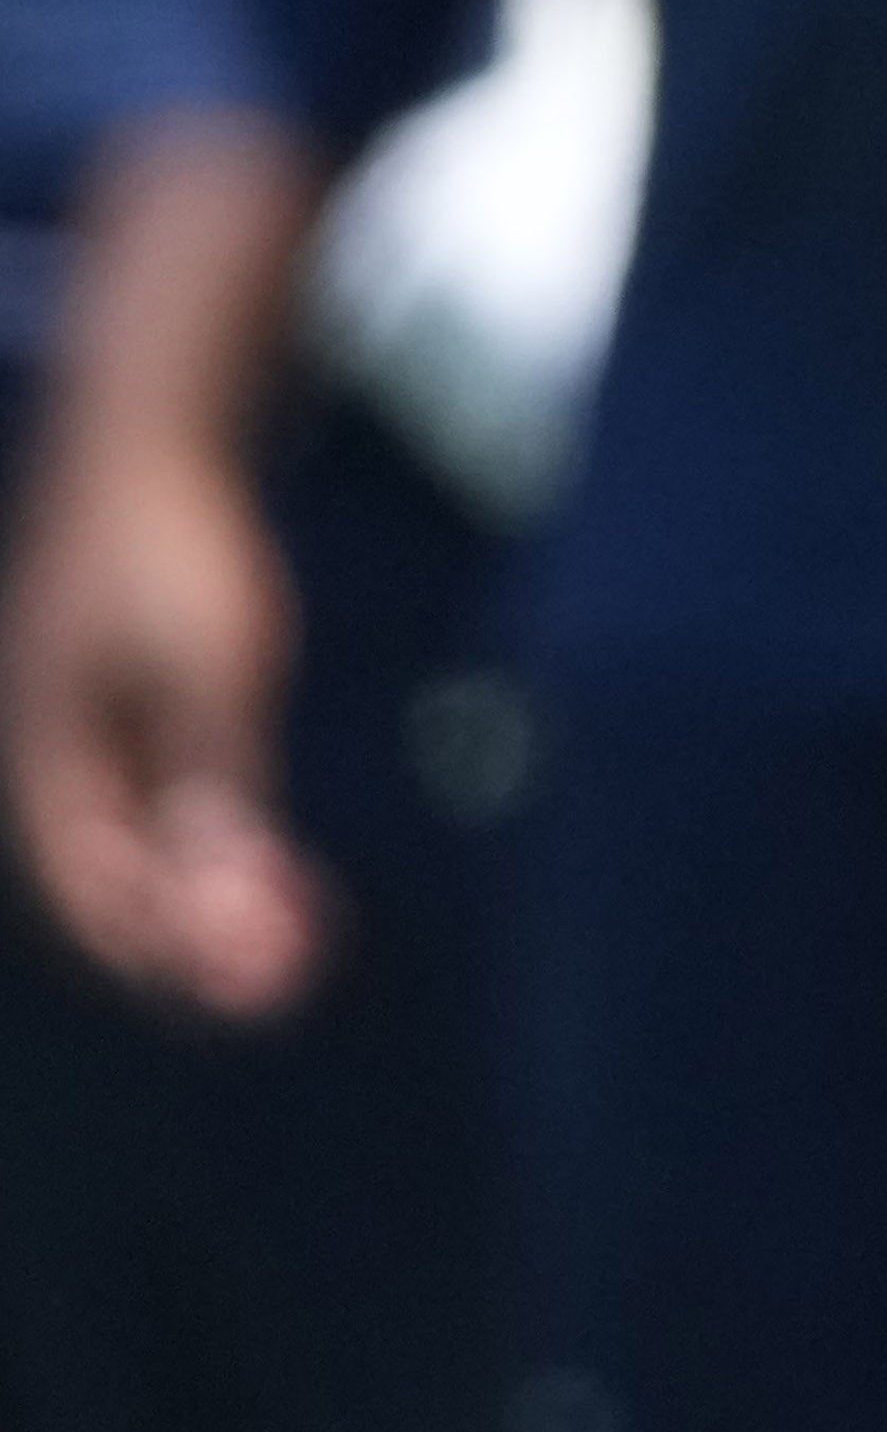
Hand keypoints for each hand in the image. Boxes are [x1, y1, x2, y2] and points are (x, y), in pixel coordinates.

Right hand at [6, 412, 310, 1017]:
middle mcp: (51, 758)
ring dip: (207, 894)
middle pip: (115, 885)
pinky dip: (210, 840)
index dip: (172, 956)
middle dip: (195, 937)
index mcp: (47, 764)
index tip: (257, 994)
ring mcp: (81, 730)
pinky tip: (269, 858)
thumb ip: (215, 791)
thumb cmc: (175, 550)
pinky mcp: (121, 704)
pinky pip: (156, 803)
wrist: (155, 437)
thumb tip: (226, 908)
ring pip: (139, 848)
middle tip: (289, 978)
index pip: (96, 902)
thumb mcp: (211, 676)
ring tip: (295, 930)